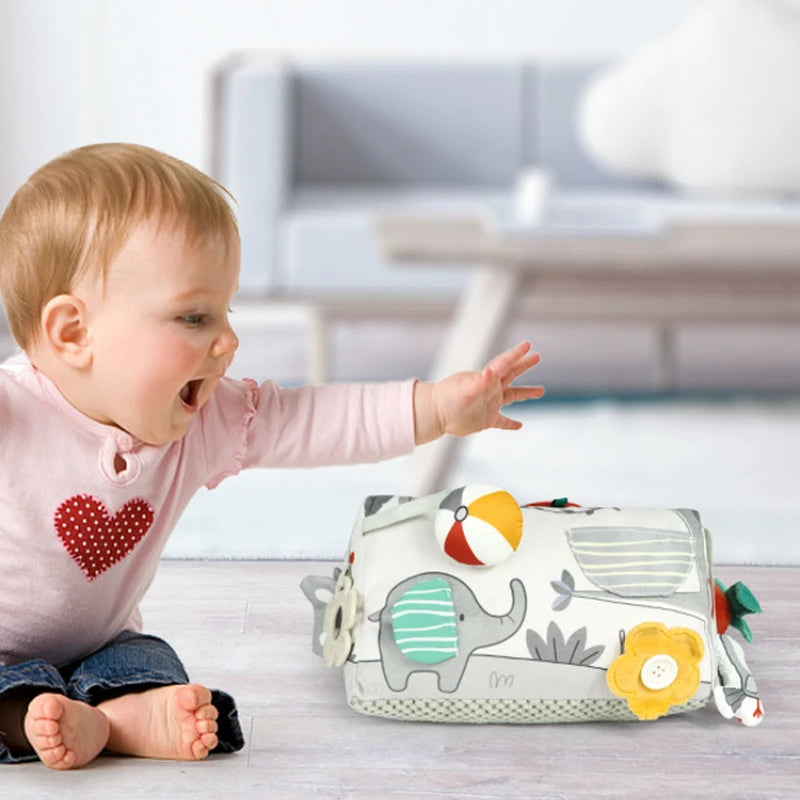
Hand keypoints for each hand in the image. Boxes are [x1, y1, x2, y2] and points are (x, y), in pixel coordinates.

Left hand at [414, 341, 543, 443]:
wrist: (435, 413)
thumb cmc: (448, 398)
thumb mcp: (465, 389)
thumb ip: (480, 382)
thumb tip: (490, 372)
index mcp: (486, 379)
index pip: (505, 364)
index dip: (516, 354)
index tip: (527, 345)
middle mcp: (490, 390)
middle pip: (511, 374)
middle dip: (523, 365)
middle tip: (537, 356)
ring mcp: (489, 404)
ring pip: (512, 396)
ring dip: (526, 393)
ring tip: (541, 390)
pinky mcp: (486, 420)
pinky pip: (502, 422)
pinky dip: (511, 423)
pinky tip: (520, 425)